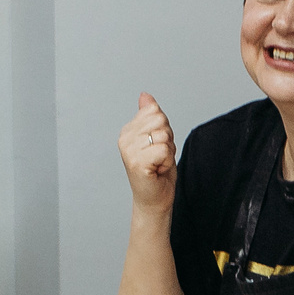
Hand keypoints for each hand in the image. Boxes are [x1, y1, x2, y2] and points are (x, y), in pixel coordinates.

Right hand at [118, 93, 178, 212]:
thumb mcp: (157, 138)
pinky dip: (167, 161)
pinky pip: (164, 149)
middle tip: (160, 156)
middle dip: (168, 139)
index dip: (164, 128)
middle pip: (160, 120)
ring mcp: (129, 151)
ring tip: (159, 164)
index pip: (155, 111)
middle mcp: (125, 139)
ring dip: (168, 151)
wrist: (154, 199)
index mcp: (127, 130)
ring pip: (163, 135)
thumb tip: (145, 95)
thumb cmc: (157, 171)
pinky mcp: (137, 163)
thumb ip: (150, 116)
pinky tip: (158, 170)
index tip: (158, 145)